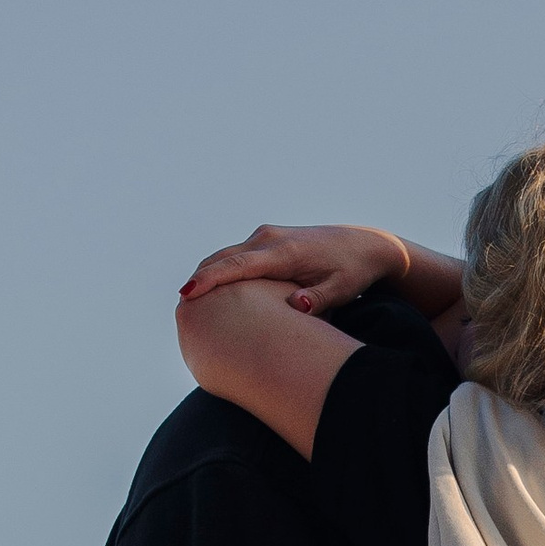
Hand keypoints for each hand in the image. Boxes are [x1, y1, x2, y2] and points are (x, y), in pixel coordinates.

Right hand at [180, 224, 409, 312]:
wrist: (365, 246)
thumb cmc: (353, 272)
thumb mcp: (342, 289)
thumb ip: (320, 299)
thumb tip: (298, 306)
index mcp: (284, 251)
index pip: (237, 266)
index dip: (210, 280)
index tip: (187, 294)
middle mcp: (269, 238)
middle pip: (222, 259)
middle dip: (199, 280)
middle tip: (179, 309)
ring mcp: (266, 236)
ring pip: (225, 256)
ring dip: (205, 275)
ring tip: (187, 304)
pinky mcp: (267, 240)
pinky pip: (235, 257)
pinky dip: (218, 271)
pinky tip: (209, 292)